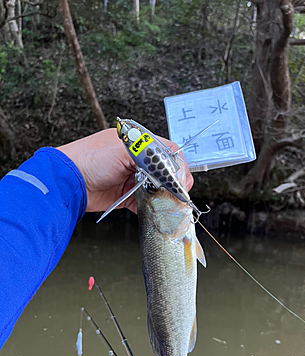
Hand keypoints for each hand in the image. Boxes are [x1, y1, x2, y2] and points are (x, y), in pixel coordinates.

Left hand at [57, 128, 193, 212]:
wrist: (68, 181)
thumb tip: (169, 170)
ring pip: (158, 189)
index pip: (168, 152)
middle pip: (166, 171)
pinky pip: (145, 203)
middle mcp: (137, 160)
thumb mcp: (123, 150)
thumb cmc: (90, 159)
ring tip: (168, 203)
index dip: (178, 166)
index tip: (182, 181)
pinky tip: (155, 210)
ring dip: (164, 197)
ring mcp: (133, 178)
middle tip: (177, 194)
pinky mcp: (127, 196)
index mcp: (138, 142)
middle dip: (173, 183)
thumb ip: (149, 157)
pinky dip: (151, 208)